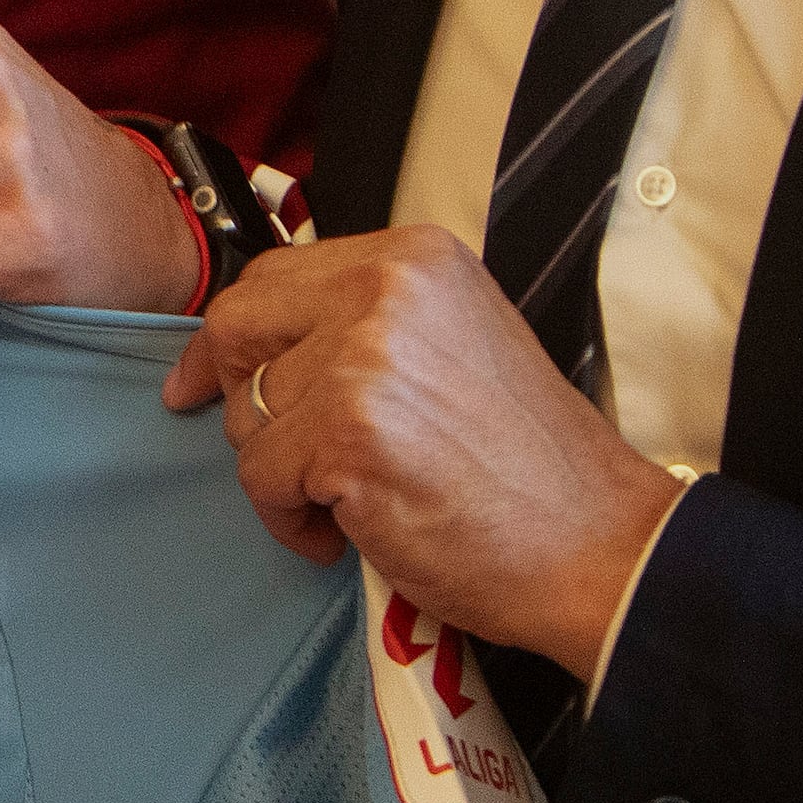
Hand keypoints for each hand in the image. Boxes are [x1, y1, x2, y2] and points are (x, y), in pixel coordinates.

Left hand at [161, 229, 682, 669]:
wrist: (599, 545)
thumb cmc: (528, 467)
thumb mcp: (452, 345)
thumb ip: (365, 323)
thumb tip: (262, 343)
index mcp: (414, 257)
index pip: (273, 277)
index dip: (233, 337)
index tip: (204, 375)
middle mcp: (385, 290)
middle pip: (239, 329)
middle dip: (234, 397)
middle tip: (267, 451)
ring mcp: (363, 359)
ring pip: (247, 414)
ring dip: (281, 472)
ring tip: (352, 500)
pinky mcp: (348, 434)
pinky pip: (262, 478)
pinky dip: (291, 520)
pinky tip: (349, 532)